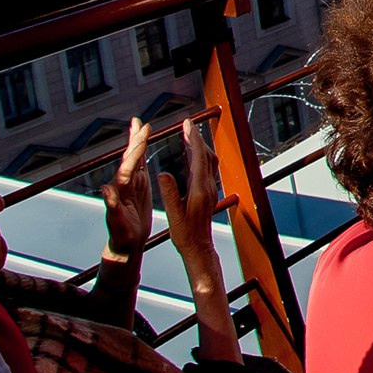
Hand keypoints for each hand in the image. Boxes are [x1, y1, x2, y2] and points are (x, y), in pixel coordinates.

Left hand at [99, 118, 152, 259]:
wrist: (126, 243)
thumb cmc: (121, 236)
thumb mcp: (117, 222)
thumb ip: (111, 206)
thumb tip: (105, 189)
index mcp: (120, 190)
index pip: (127, 168)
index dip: (134, 153)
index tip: (141, 139)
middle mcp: (124, 183)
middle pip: (130, 158)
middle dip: (136, 141)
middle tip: (140, 124)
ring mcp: (131, 183)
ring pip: (135, 158)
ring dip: (137, 141)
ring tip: (140, 125)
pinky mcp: (137, 186)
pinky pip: (140, 165)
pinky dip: (142, 152)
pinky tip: (144, 144)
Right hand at [156, 120, 227, 273]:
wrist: (198, 247)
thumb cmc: (185, 235)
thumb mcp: (173, 215)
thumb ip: (169, 194)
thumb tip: (163, 174)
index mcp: (199, 190)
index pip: (199, 157)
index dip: (193, 139)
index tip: (187, 124)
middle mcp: (207, 187)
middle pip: (206, 155)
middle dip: (197, 138)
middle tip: (187, 124)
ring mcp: (210, 189)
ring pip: (209, 161)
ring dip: (200, 146)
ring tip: (188, 135)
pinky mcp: (208, 193)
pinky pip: (207, 168)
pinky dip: (200, 156)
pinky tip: (191, 156)